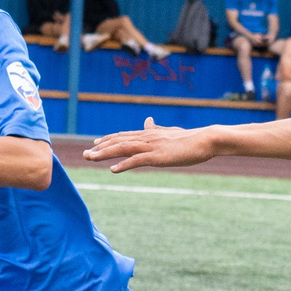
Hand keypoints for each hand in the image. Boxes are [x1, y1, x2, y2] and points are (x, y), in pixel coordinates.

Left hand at [82, 117, 218, 172]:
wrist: (206, 139)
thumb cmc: (191, 138)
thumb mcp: (170, 132)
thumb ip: (157, 128)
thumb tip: (148, 121)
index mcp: (149, 134)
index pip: (124, 136)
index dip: (108, 139)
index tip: (94, 143)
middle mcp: (147, 138)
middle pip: (118, 141)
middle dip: (100, 148)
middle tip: (84, 154)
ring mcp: (152, 146)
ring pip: (123, 148)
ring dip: (105, 153)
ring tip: (90, 158)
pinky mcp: (158, 156)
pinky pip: (137, 160)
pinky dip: (124, 164)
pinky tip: (113, 169)